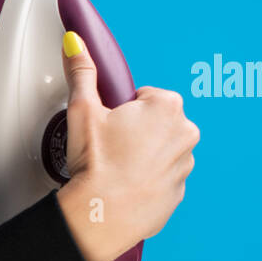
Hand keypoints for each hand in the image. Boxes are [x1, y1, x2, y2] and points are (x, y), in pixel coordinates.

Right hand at [56, 31, 198, 260]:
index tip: (109, 125)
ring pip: (160, 151)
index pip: (144, 96)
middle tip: (108, 145)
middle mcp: (185, 133)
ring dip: (141, 156)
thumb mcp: (82, 109)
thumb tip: (76, 45)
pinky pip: (161, 178)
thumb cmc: (97, 164)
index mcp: (167, 106)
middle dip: (135, 131)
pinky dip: (145, 180)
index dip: (121, 110)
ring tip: (114, 167)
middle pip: (155, 123)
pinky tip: (123, 185)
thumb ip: (82, 72)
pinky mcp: (178, 192)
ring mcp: (185, 165)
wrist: (102, 215)